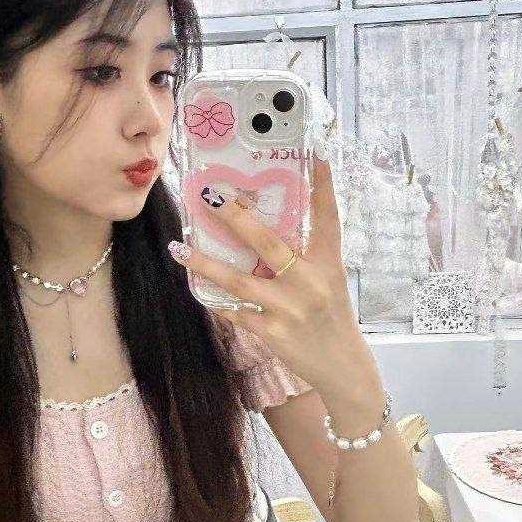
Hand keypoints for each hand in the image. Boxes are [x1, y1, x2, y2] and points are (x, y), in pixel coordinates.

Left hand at [169, 156, 363, 392]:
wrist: (342, 366)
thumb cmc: (330, 317)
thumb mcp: (327, 282)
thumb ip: (302, 258)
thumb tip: (260, 232)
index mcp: (328, 264)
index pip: (328, 218)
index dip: (323, 187)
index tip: (317, 156)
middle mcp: (310, 282)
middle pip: (269, 243)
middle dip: (237, 217)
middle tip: (212, 195)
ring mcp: (290, 309)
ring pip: (239, 280)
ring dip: (206, 264)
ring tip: (179, 248)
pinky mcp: (273, 333)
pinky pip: (236, 312)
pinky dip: (216, 300)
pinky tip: (197, 289)